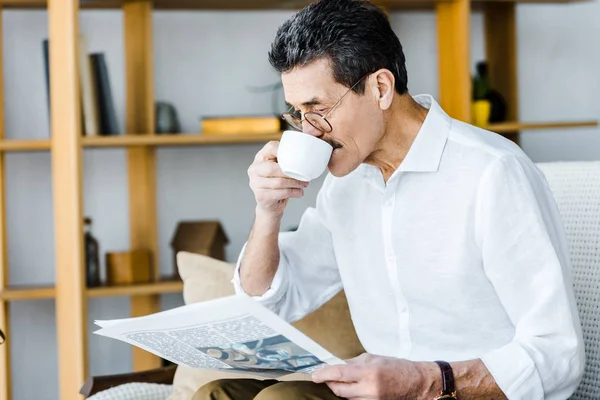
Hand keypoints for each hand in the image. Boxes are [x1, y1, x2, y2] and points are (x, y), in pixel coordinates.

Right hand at [248, 141, 308, 215]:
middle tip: (305, 176)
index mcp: (260, 158)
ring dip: (295, 184)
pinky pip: (281, 193)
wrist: (269, 204)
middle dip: (292, 173)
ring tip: (304, 184)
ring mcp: (255, 184)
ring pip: (279, 182)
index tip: (298, 156)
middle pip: (273, 168)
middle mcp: (254, 169)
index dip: (284, 150)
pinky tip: (299, 192)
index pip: (271, 147)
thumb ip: (287, 158)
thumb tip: (306, 150)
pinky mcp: (261, 196)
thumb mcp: (279, 167)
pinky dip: (294, 192)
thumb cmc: (277, 182)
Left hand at [312, 353, 437, 399]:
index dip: (324, 374)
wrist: (416, 382)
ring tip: (344, 382)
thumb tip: (338, 365)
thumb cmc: (396, 367)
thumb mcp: (373, 358)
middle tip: (327, 377)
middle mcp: (369, 388)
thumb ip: (353, 362)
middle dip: (330, 383)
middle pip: (339, 389)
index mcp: (368, 372)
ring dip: (342, 390)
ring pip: (347, 398)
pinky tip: (354, 389)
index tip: (314, 376)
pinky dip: (352, 396)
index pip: (339, 374)